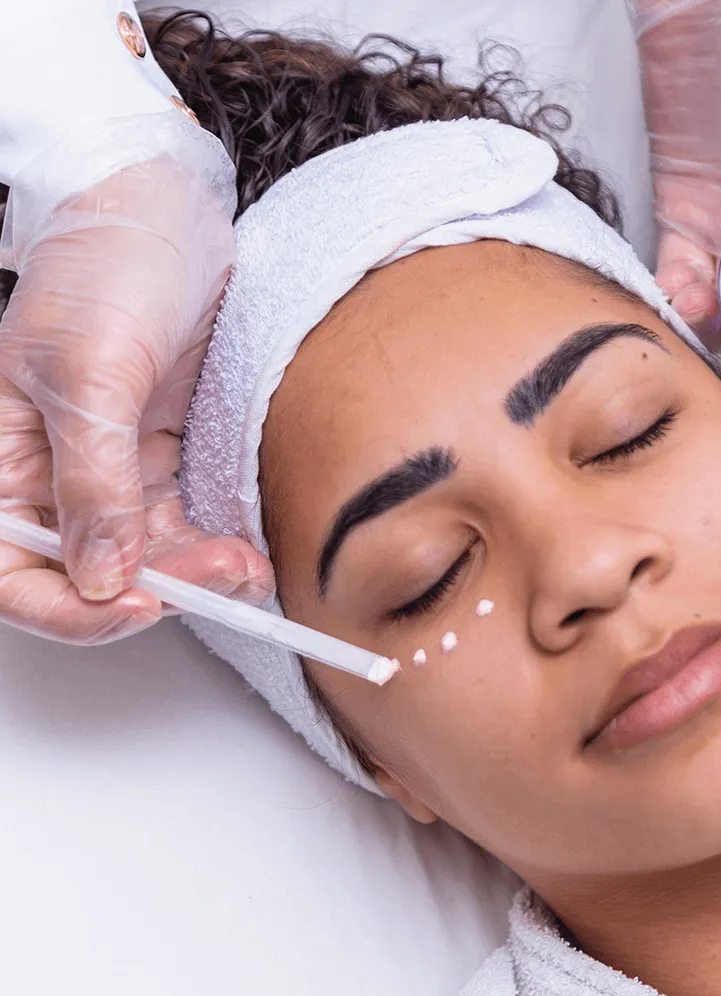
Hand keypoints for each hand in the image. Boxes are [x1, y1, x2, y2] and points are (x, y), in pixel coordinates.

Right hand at [0, 156, 272, 642]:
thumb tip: (97, 574)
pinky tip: (247, 547)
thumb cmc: (104, 269)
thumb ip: (90, 481)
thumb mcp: (88, 372)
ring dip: (198, 573)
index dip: (67, 607)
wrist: (165, 215)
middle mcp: (54, 477)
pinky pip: (186, 522)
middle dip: (157, 588)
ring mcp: (114, 471)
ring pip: (148, 557)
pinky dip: (215, 542)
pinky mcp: (166, 458)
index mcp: (3, 461)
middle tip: (221, 579)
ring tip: (247, 569)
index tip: (134, 603)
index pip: (13, 571)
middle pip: (90, 574)